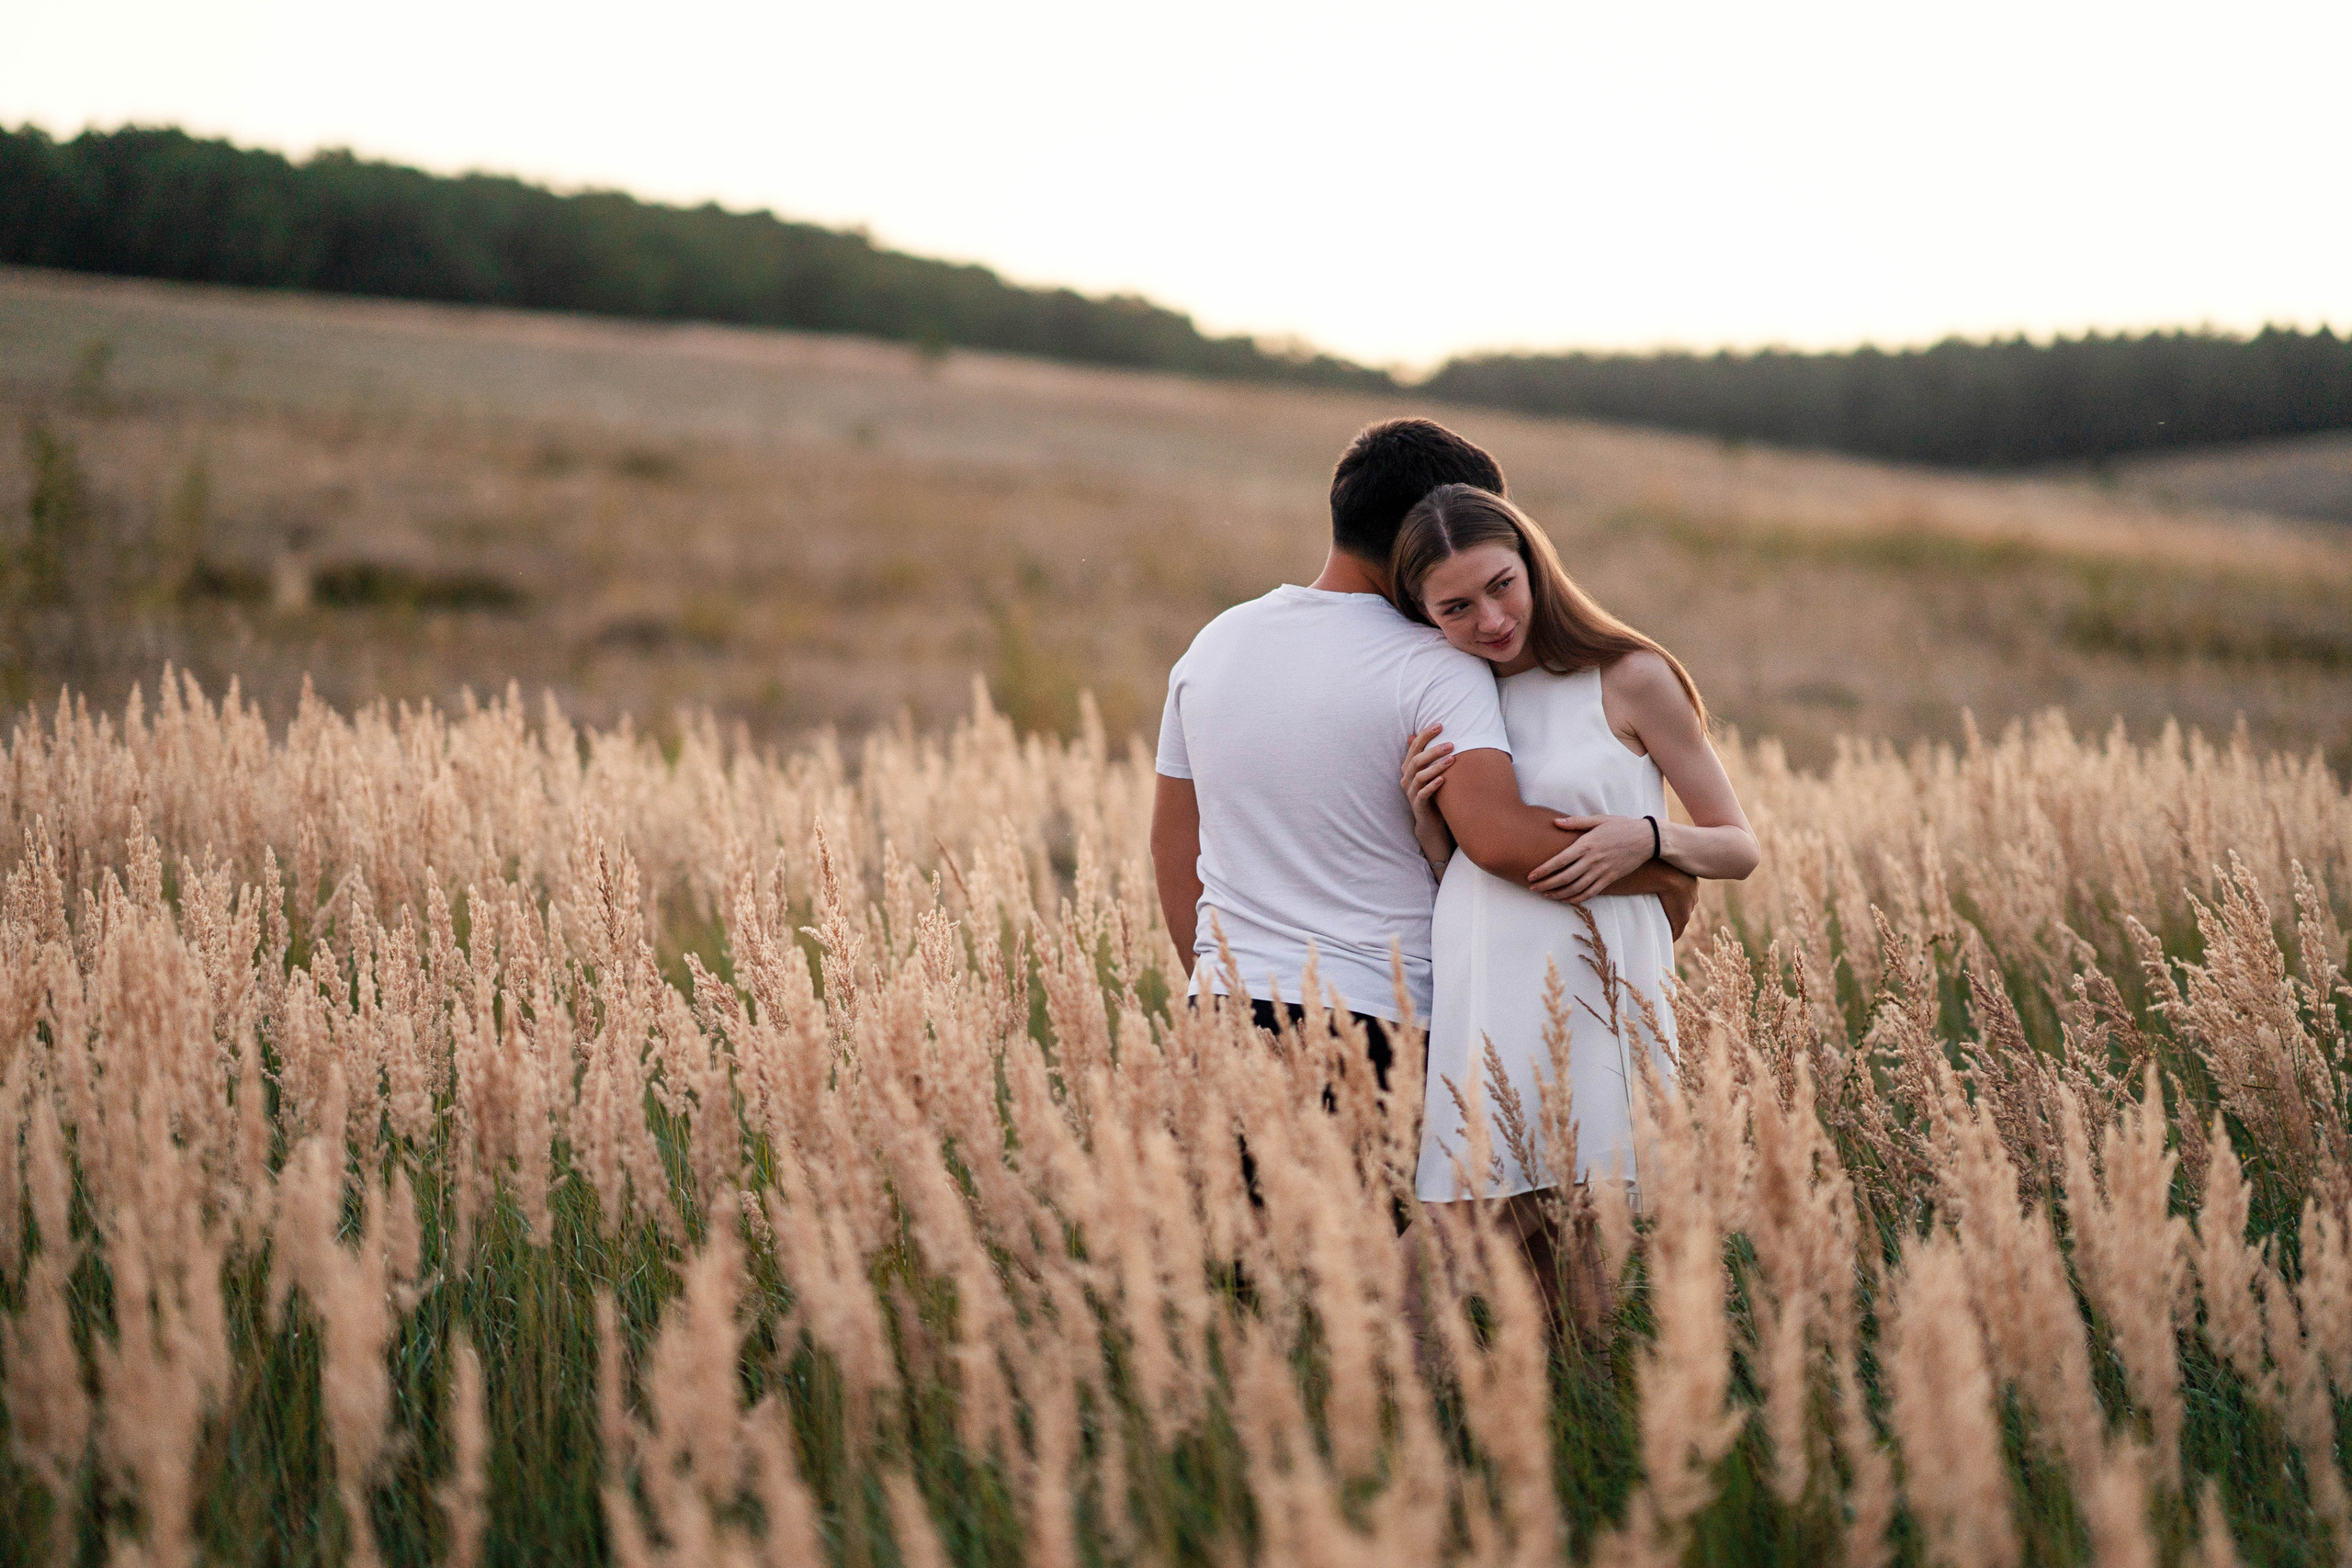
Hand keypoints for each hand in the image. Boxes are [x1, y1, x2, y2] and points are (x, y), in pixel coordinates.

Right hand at [1400, 724, 1458, 876]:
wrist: (1431, 823)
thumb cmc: (1435, 794)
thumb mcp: (1434, 773)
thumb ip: (1435, 756)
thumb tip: (1446, 733)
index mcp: (1409, 768)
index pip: (1414, 747)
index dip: (1425, 735)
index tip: (1440, 725)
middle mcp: (1407, 778)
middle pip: (1416, 760)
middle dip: (1433, 750)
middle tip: (1452, 743)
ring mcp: (1410, 792)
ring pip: (1419, 776)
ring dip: (1436, 766)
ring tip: (1453, 759)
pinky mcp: (1417, 806)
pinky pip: (1422, 794)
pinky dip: (1432, 786)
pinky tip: (1444, 780)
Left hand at [1529, 814, 1653, 903]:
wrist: (1647, 839)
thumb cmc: (1621, 826)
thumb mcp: (1598, 819)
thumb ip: (1575, 822)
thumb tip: (1555, 822)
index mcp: (1587, 844)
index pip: (1560, 860)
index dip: (1544, 870)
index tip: (1531, 876)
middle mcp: (1593, 860)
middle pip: (1565, 877)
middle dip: (1546, 884)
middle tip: (1532, 888)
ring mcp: (1602, 871)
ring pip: (1576, 888)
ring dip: (1559, 894)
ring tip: (1546, 895)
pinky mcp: (1610, 879)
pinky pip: (1591, 893)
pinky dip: (1577, 899)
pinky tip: (1567, 900)